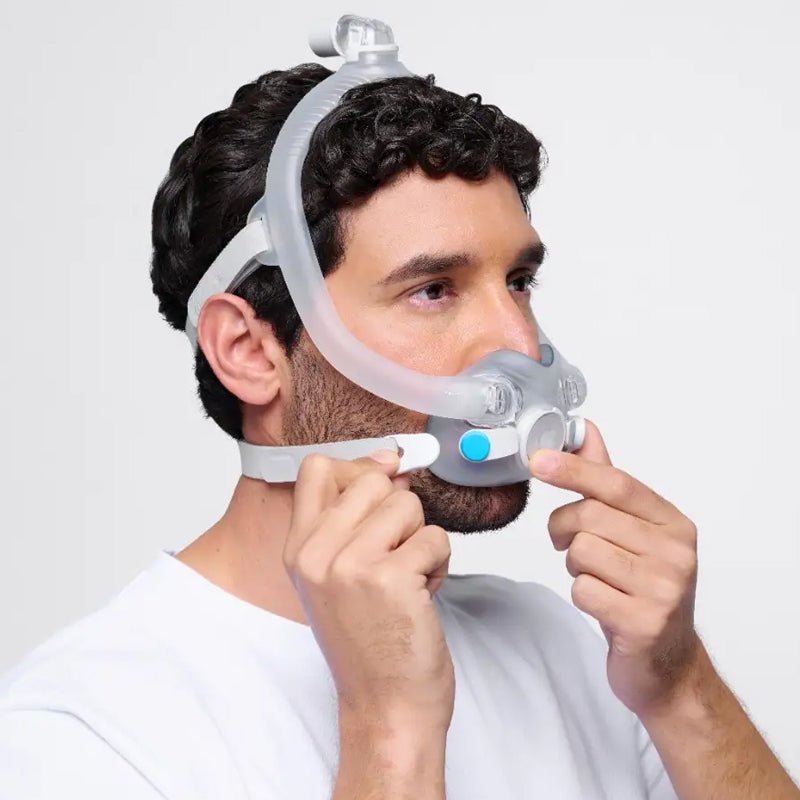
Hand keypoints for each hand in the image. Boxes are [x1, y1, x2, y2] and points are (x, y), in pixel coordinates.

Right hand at [283, 450, 454, 733]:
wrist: (385, 706)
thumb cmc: (369, 641)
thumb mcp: (336, 577)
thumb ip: (352, 520)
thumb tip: (391, 465)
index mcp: (298, 549)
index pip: (318, 467)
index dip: (359, 469)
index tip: (383, 487)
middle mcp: (316, 554)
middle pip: (373, 479)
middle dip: (399, 512)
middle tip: (395, 555)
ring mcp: (350, 566)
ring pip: (407, 504)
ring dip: (420, 540)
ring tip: (408, 579)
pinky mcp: (390, 578)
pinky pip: (435, 537)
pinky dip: (440, 564)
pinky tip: (421, 596)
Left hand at [529, 420, 700, 717]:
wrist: (668, 664)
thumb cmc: (645, 589)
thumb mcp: (634, 533)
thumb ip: (608, 482)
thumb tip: (587, 431)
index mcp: (674, 524)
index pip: (616, 483)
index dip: (573, 468)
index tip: (538, 460)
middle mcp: (675, 553)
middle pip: (590, 516)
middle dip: (564, 528)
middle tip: (566, 542)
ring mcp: (663, 589)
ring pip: (582, 551)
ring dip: (575, 565)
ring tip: (596, 577)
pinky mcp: (643, 622)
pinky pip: (583, 590)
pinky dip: (581, 595)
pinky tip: (602, 604)